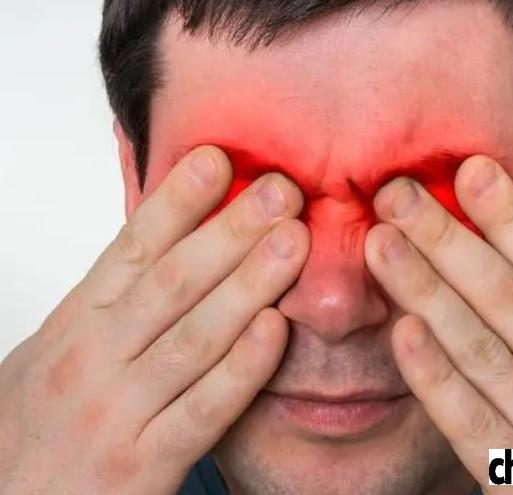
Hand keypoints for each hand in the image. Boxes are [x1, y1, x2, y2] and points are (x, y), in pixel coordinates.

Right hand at [0, 146, 308, 493]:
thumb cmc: (43, 424)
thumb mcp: (62, 347)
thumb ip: (112, 298)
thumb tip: (164, 237)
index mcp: (76, 324)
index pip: (131, 249)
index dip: (177, 201)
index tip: (217, 159)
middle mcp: (93, 359)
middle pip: (171, 282)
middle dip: (230, 231)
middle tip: (279, 190)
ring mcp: (118, 412)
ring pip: (193, 337)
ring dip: (248, 283)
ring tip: (292, 240)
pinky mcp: (143, 466)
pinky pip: (203, 411)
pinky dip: (241, 368)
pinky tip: (276, 329)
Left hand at [365, 156, 512, 492]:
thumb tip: (512, 251)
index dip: (509, 219)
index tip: (471, 170)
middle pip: (507, 298)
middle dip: (449, 241)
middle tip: (399, 194)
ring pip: (483, 349)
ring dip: (429, 291)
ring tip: (384, 245)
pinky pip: (471, 422)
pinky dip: (436, 377)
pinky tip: (402, 333)